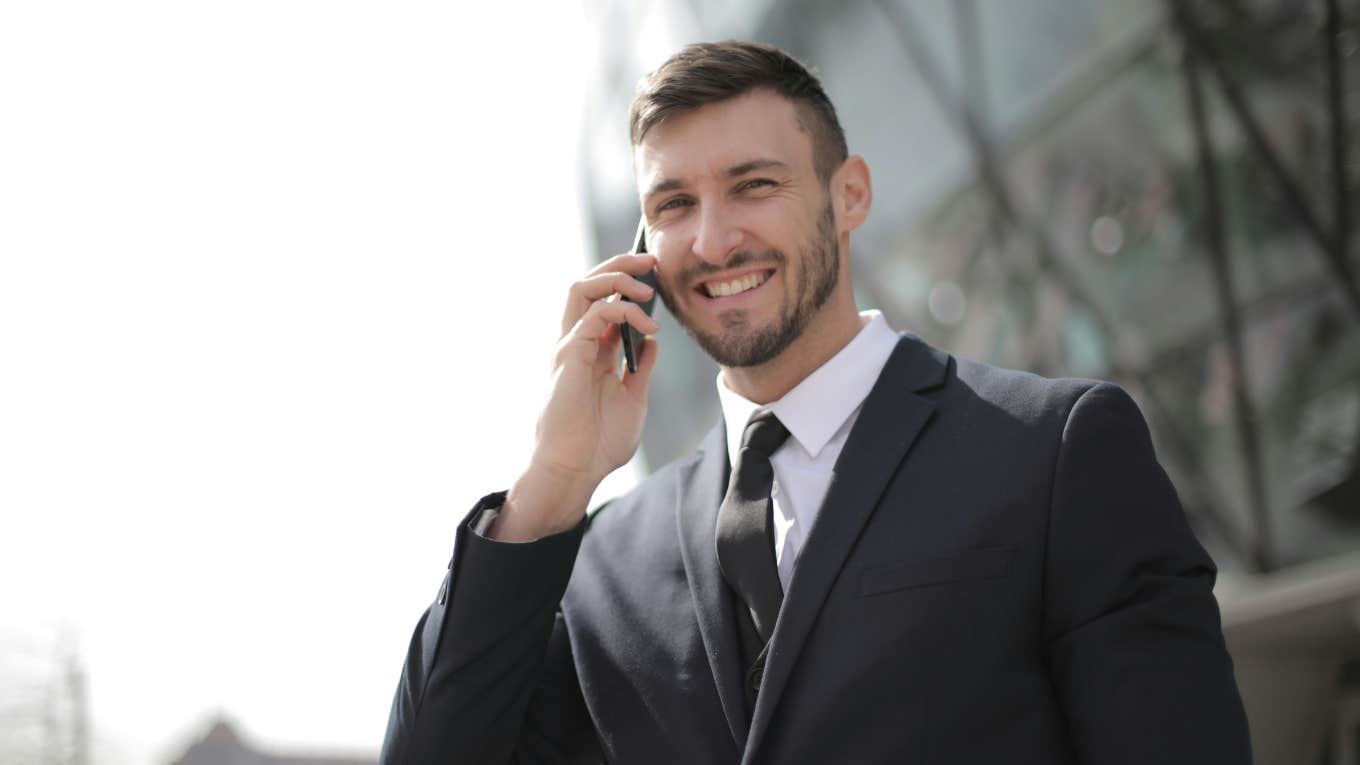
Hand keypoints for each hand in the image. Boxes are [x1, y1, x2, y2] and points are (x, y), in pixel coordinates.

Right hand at [492, 253, 660, 539]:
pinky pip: (594, 314)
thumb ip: (640, 368)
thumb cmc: (598, 443)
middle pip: (588, 284)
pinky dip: (623, 310)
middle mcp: (576, 342)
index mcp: (591, 351)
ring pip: (582, 287)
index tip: (656, 276)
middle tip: (651, 261)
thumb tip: (652, 342)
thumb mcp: (632, 398)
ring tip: (646, 286)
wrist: (576, 470)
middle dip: (619, 264)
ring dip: (616, 277)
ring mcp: (569, 346)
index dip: (627, 283)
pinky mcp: (569, 354)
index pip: (603, 300)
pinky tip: (647, 327)